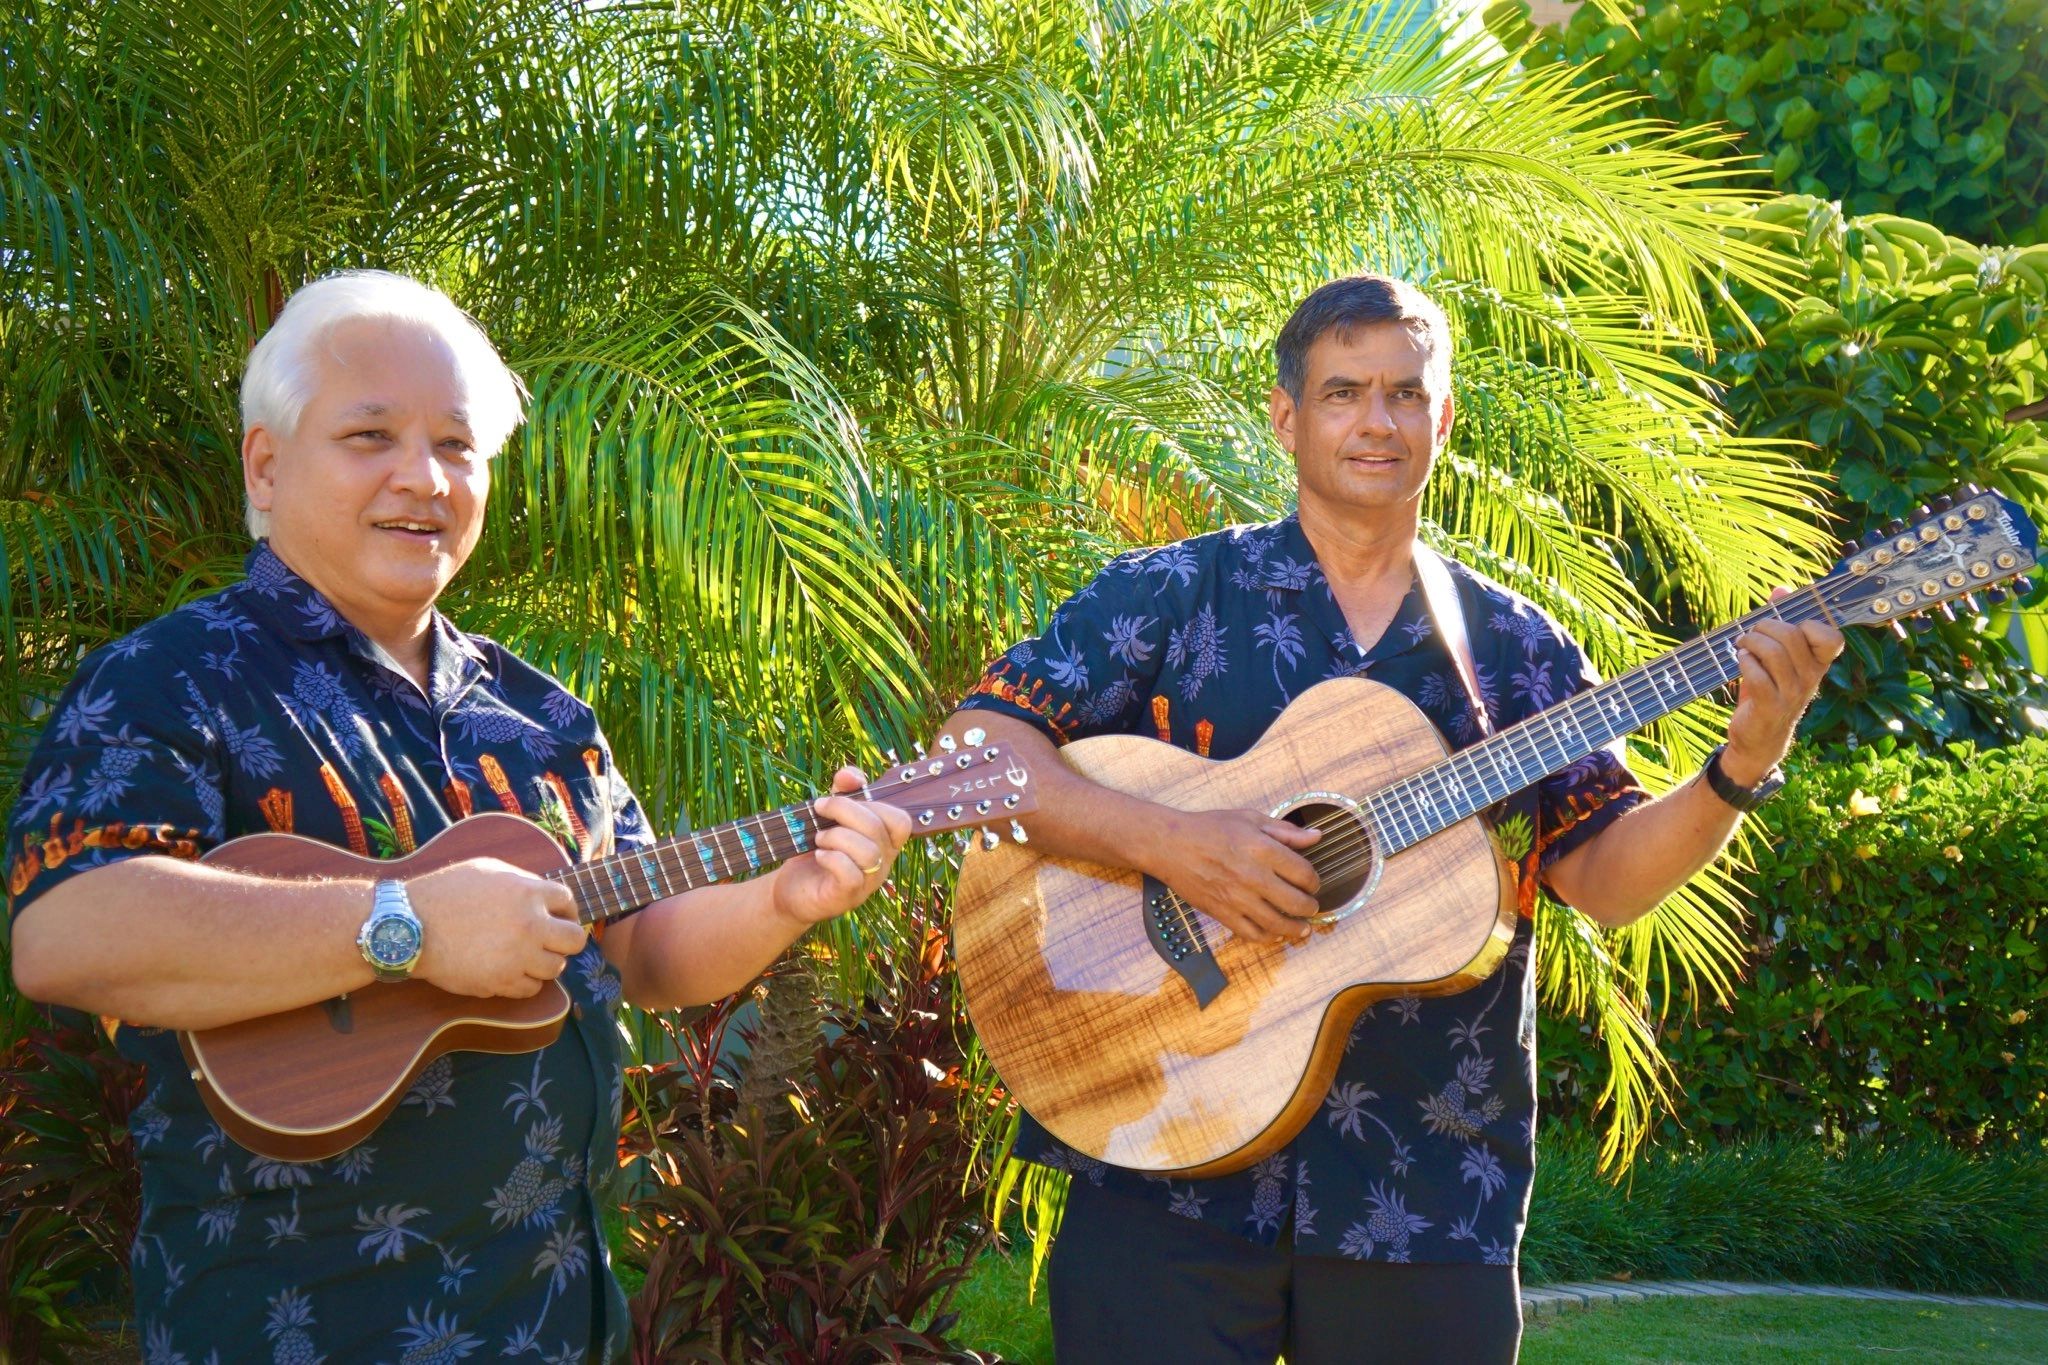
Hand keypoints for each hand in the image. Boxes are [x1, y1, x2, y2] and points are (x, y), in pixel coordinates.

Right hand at [405, 858, 587, 997]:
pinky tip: (510, 971)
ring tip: (527, 956)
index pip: (569, 903)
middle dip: (565, 940)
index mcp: (529, 893)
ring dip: (545, 963)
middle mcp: (530, 925)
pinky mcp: (501, 982)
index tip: (559, 917)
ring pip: (556, 968)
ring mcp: (517, 956)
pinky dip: (524, 982)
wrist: (410, 925)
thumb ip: (522, 882)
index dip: (566, 911)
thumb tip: (545, 895)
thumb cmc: (445, 893)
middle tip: (551, 941)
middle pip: (575, 940)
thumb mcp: (488, 870)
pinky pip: (530, 989)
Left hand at [769, 766, 912, 924]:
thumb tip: (849, 774)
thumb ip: (844, 792)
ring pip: (868, 852)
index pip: (900, 820)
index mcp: (884, 842)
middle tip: (819, 808)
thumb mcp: (830, 816)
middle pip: (878, 828)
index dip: (875, 802)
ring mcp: (868, 881)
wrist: (793, 889)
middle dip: (844, 810)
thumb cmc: (817, 850)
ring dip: (837, 836)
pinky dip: (832, 858)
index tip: (842, 792)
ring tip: (819, 838)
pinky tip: (819, 855)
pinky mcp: (848, 895)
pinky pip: (850, 873)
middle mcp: (883, 862)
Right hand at [1139, 808, 1323, 944]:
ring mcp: (1237, 898)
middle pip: (1297, 902)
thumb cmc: (1209, 828)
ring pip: (1278, 924)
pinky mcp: (1222, 913)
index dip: (1314, 881)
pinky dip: (1268, 937)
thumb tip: (1316, 837)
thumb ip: (1285, 831)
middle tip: (1311, 905)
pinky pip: (1252, 934)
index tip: (1312, 883)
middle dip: (1310, 906)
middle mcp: (1253, 876)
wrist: (1170, 845)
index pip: (1304, 873)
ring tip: (1302, 927)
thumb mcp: (1250, 819)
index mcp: (1262, 849)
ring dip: (1296, 928)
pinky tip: (1275, 933)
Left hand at [1723, 588, 1845, 784]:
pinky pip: (1756, 673)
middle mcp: (1810, 677)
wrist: (1759, 739)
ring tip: (1741, 646)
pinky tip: (1740, 661)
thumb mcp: (1778, 658)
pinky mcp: (1770, 705)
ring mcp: (1791, 693)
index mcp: (1819, 663)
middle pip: (1791, 635)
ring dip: (1749, 642)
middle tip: (1750, 634)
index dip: (1809, 623)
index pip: (1831, 636)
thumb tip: (1780, 590)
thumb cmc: (1769, 690)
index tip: (1787, 625)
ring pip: (1772, 651)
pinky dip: (1743, 661)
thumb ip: (1780, 622)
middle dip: (1764, 627)